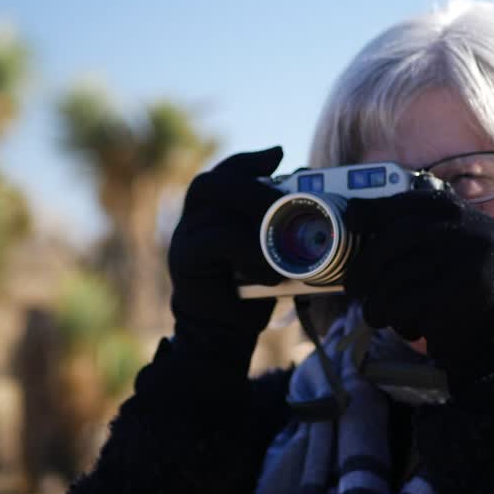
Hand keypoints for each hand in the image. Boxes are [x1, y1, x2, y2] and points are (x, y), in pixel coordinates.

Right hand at [167, 147, 285, 368]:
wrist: (224, 337)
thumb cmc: (250, 292)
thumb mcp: (271, 252)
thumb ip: (281, 224)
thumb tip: (311, 188)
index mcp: (211, 214)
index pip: (223, 174)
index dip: (247, 161)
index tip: (278, 155)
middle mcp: (191, 222)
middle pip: (211, 185)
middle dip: (251, 185)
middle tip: (286, 197)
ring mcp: (183, 241)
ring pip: (213, 212)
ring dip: (255, 220)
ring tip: (286, 238)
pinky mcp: (184, 264)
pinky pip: (214, 241)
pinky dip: (248, 250)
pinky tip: (271, 269)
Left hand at [343, 189, 493, 386]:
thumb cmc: (459, 301)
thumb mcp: (446, 257)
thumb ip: (414, 235)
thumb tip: (354, 212)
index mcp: (470, 218)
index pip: (416, 203)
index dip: (377, 209)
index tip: (353, 218)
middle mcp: (476, 233)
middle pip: (401, 236)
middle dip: (367, 262)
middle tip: (352, 285)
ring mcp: (474, 261)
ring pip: (399, 274)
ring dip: (377, 301)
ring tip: (377, 314)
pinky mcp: (465, 294)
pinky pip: (407, 302)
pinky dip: (395, 318)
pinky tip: (404, 327)